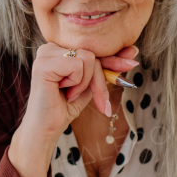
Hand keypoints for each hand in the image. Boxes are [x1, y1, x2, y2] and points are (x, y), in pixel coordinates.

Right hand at [7, 42, 137, 176]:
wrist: (46, 130)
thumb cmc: (65, 107)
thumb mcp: (91, 84)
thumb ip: (106, 68)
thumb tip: (132, 53)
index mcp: (60, 48)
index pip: (92, 48)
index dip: (113, 57)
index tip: (133, 60)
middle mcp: (51, 46)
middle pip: (92, 53)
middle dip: (100, 80)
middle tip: (100, 102)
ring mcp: (45, 54)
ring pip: (88, 58)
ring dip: (85, 83)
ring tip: (69, 94)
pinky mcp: (43, 65)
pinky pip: (77, 66)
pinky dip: (77, 83)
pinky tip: (63, 92)